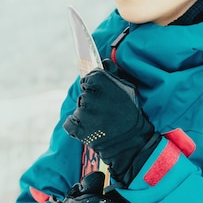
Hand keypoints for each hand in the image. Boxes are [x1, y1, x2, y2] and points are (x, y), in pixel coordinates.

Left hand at [63, 61, 161, 187]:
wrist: (132, 141)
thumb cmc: (130, 112)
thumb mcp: (127, 89)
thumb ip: (113, 73)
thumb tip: (103, 61)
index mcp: (102, 83)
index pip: (88, 79)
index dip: (94, 87)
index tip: (102, 95)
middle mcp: (92, 96)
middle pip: (83, 95)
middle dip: (91, 102)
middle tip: (105, 111)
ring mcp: (85, 113)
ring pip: (78, 109)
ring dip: (86, 115)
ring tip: (101, 122)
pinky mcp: (79, 129)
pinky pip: (70, 123)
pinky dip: (76, 126)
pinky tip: (89, 129)